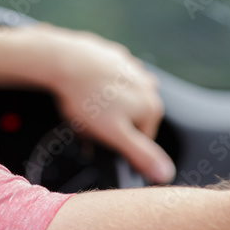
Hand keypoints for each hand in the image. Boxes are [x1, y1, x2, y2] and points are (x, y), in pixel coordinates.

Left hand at [0, 22, 175, 182]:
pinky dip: (98, 85)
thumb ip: (141, 155)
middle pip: (130, 119)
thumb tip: (166, 172)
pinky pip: (108, 79)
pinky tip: (82, 88)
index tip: (101, 141)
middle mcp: (148, 85)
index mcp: (152, 106)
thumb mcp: (114, 134)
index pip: (141, 142)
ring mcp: (133, 68)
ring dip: (104, 106)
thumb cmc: (86, 96)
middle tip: (88, 123)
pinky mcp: (115, 56)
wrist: (63, 59)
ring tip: (83, 105)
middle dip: (110, 125)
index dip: (118, 145)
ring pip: (120, 99)